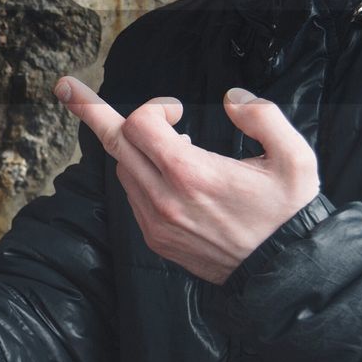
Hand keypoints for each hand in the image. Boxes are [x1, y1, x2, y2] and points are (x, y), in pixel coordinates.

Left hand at [54, 76, 319, 283]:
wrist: (284, 275)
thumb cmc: (289, 213)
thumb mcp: (295, 158)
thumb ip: (263, 116)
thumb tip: (232, 98)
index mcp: (192, 174)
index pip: (139, 124)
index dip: (154, 107)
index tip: (177, 109)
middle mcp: (165, 199)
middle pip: (115, 143)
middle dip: (92, 111)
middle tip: (66, 86)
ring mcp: (156, 223)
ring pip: (124, 169)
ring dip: (134, 146)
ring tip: (168, 141)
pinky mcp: (157, 240)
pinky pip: (133, 196)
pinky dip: (141, 175)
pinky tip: (169, 174)